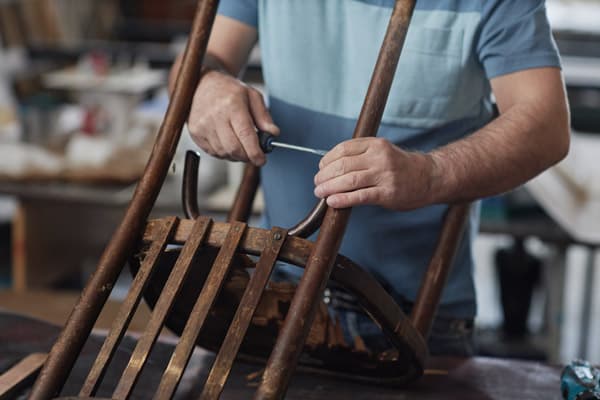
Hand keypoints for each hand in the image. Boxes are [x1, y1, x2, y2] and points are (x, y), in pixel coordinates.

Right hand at [187, 69, 278, 165]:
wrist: (202, 83)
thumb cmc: (229, 90)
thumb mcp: (252, 96)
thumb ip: (264, 116)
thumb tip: (273, 134)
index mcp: (232, 105)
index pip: (245, 135)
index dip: (255, 152)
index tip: (262, 160)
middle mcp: (215, 116)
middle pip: (233, 149)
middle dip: (247, 157)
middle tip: (254, 154)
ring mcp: (202, 126)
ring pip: (223, 153)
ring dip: (235, 155)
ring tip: (240, 143)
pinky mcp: (195, 133)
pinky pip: (213, 152)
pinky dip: (224, 152)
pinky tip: (227, 142)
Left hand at [313, 138, 437, 209]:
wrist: (429, 177)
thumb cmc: (401, 166)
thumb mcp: (383, 152)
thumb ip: (361, 155)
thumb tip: (331, 167)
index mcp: (376, 144)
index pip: (343, 149)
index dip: (327, 160)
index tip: (320, 168)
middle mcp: (379, 157)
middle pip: (343, 165)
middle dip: (325, 176)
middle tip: (317, 183)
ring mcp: (384, 175)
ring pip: (349, 180)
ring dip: (329, 188)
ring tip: (320, 193)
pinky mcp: (387, 193)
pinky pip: (360, 196)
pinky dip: (343, 199)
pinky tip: (332, 202)